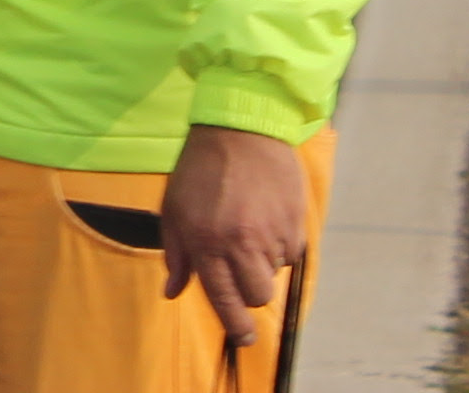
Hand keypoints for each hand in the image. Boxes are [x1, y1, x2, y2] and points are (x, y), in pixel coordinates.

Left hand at [157, 124, 307, 347]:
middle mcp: (240, 244)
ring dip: (263, 261)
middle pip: (257, 296)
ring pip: (274, 273)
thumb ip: (176, 254)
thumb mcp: (174, 209)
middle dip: (250, 290)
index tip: (243, 339)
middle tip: (241, 264)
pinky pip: (291, 252)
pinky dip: (280, 244)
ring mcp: (271, 234)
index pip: (224, 300)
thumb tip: (172, 291)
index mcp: (206, 243)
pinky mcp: (295, 223)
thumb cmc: (200, 170)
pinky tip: (265, 215)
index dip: (236, 326)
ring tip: (248, 225)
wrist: (240, 129)